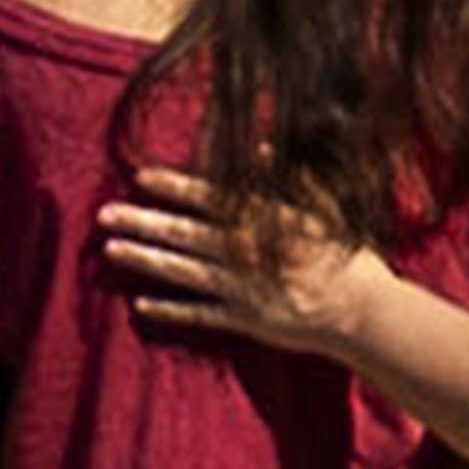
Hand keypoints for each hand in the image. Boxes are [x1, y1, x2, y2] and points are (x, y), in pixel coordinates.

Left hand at [97, 161, 388, 351]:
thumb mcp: (323, 209)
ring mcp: (245, 290)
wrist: (364, 313)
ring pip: (185, 272)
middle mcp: (250, 254)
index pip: (212, 199)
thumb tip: (258, 148)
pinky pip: (202, 314)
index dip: (175, 187)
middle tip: (104, 214)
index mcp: (267, 223)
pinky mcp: (247, 321)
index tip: (141, 176)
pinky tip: (142, 303)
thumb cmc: (345, 256)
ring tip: (112, 250)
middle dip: (144, 222)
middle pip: (187, 235)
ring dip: (146, 260)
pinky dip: (172, 309)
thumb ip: (289, 179)